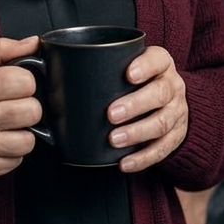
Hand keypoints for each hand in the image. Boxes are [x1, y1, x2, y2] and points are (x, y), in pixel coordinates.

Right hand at [0, 35, 41, 180]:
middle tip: (8, 107)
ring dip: (20, 132)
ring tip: (3, 126)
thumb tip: (34, 43)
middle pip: (33, 111)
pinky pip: (18, 160)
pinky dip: (10, 152)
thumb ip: (1, 50)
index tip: (12, 86)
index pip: (27, 82)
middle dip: (25, 107)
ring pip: (29, 139)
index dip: (23, 83)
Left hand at [107, 45, 187, 172]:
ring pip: (162, 122)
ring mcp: (176, 112)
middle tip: (111, 114)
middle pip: (160, 93)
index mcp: (161, 64)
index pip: (158, 60)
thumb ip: (101, 64)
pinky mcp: (176, 135)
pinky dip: (143, 158)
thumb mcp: (129, 65)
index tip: (128, 75)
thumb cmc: (139, 82)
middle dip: (135, 104)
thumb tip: (46, 63)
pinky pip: (162, 149)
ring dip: (137, 133)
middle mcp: (172, 86)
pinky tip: (125, 162)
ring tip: (114, 140)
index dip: (145, 66)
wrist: (170, 101)